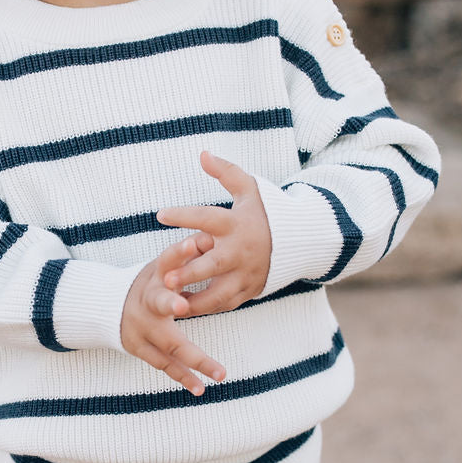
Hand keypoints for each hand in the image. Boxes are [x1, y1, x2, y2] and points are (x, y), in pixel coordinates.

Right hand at [121, 234, 226, 395]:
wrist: (109, 308)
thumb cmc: (150, 283)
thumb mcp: (163, 266)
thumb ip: (185, 254)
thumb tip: (211, 236)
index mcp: (154, 277)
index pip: (166, 259)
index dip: (179, 251)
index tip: (197, 241)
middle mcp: (146, 302)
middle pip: (158, 302)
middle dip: (170, 302)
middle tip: (183, 305)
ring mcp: (141, 329)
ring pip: (169, 344)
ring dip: (195, 360)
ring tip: (220, 373)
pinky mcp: (139, 348)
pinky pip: (164, 364)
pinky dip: (183, 376)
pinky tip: (201, 387)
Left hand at [156, 152, 271, 314]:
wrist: (301, 241)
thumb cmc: (268, 212)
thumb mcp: (251, 189)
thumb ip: (226, 173)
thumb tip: (203, 154)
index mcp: (237, 224)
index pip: (208, 218)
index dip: (184, 215)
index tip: (160, 214)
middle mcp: (240, 251)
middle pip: (213, 265)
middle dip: (190, 273)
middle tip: (165, 278)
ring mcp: (246, 274)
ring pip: (219, 293)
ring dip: (195, 301)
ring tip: (171, 302)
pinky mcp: (249, 290)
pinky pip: (225, 304)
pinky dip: (206, 309)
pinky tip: (183, 308)